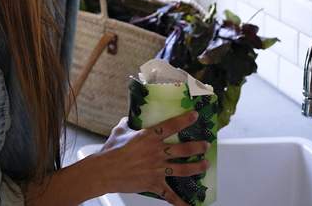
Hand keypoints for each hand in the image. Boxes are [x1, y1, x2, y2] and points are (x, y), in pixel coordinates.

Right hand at [93, 112, 209, 204]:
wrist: (105, 170)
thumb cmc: (111, 150)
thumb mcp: (120, 131)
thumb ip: (127, 124)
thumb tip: (129, 118)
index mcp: (150, 137)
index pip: (172, 126)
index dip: (185, 120)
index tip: (195, 116)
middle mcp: (157, 152)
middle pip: (183, 149)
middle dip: (198, 147)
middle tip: (205, 145)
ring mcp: (158, 169)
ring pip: (183, 169)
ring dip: (197, 167)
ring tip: (205, 165)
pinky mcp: (154, 183)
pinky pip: (169, 195)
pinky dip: (180, 202)